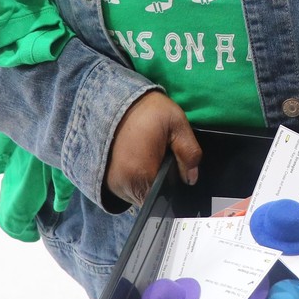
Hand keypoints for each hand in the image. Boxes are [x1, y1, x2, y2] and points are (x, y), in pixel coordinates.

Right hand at [104, 91, 201, 206]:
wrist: (114, 98)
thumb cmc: (148, 110)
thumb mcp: (177, 123)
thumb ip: (189, 152)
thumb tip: (192, 178)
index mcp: (140, 174)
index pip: (160, 201)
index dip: (171, 194)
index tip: (178, 181)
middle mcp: (122, 184)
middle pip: (148, 200)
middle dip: (160, 188)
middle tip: (167, 165)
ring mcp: (112, 183)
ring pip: (137, 194)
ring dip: (147, 184)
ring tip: (154, 162)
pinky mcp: (105, 179)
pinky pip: (127, 188)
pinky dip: (136, 179)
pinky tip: (143, 162)